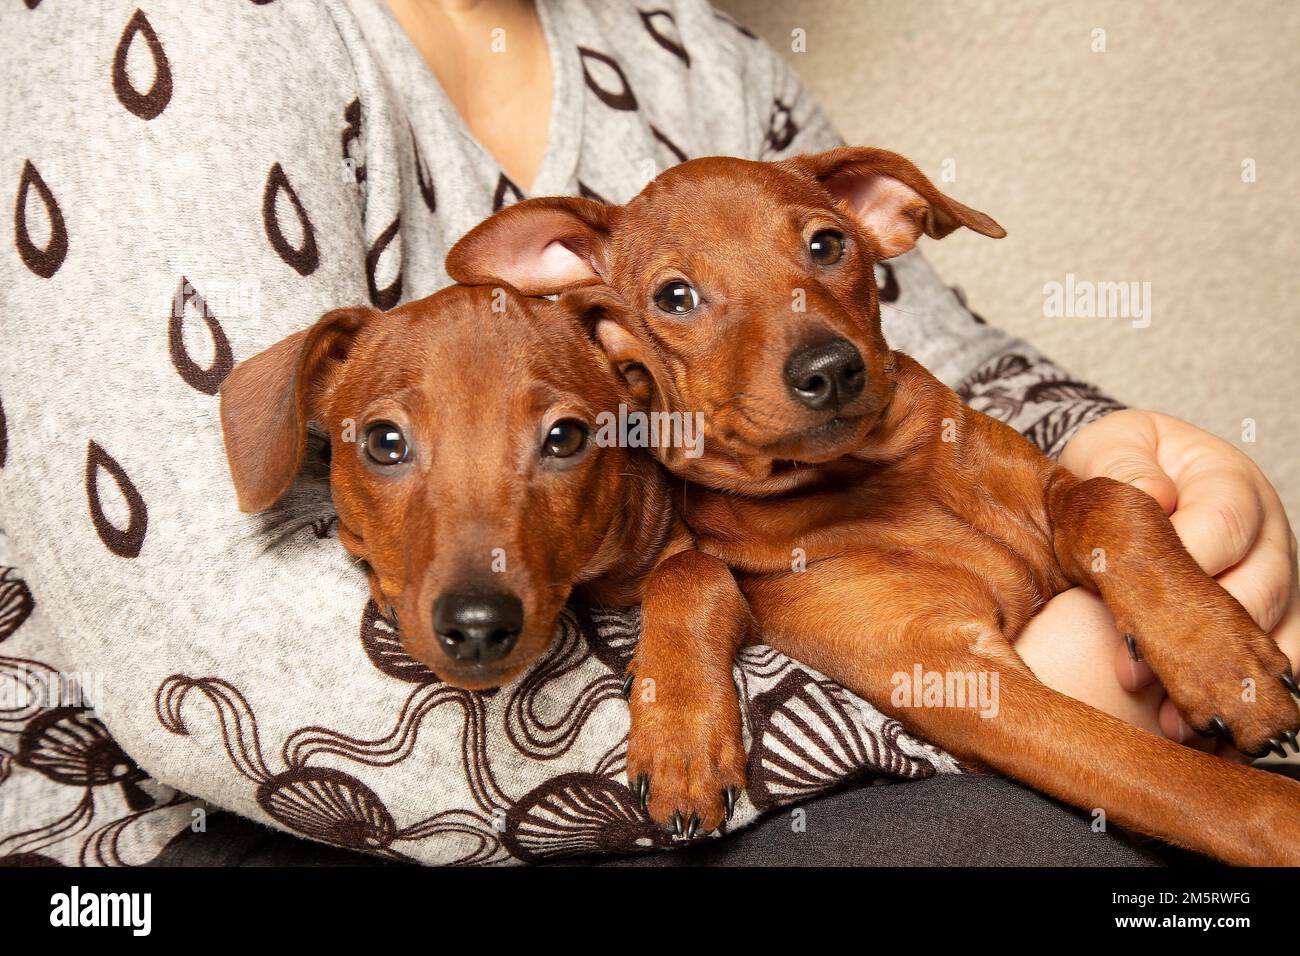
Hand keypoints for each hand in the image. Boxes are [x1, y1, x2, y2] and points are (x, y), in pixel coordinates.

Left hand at [1058, 409, 1299, 756]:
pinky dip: (1240, 697)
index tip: (1126, 607)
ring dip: (1220, 680)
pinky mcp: (1268, 620)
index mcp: (1230, 480)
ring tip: (1170, 720)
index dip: (1180, 568)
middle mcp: (1267, 532)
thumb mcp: (1108, 448)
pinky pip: (1275, 663)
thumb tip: (1154, 494)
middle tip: (1135, 677)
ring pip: (1272, 633)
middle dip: (1195, 639)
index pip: (1222, 524)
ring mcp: (1275, 578)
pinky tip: (1203, 729)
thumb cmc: (1115, 467)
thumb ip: (1123, 465)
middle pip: (1256, 588)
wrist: (1126, 483)